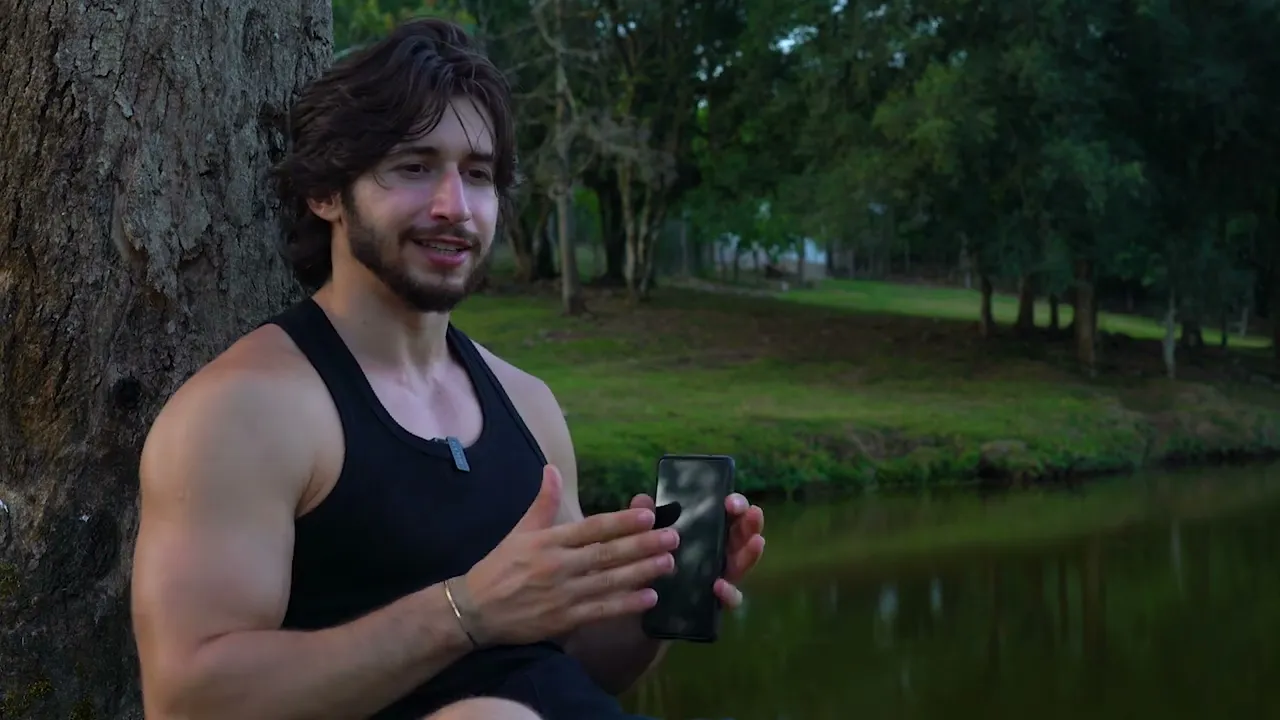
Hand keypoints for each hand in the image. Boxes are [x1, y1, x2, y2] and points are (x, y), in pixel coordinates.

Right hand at [458, 465, 678, 646]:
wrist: (473, 611)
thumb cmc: (498, 568)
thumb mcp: (518, 532)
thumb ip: (541, 503)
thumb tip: (551, 469)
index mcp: (548, 541)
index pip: (592, 528)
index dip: (622, 522)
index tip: (648, 515)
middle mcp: (558, 566)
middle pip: (607, 554)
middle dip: (643, 545)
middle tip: (673, 538)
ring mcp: (563, 594)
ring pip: (609, 581)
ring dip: (641, 573)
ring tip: (668, 563)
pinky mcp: (564, 620)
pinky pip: (601, 611)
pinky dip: (626, 605)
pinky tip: (649, 598)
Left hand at [628, 491, 764, 609]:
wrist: (636, 619)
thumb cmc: (646, 573)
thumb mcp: (642, 547)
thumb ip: (642, 523)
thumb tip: (641, 499)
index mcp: (703, 534)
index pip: (725, 514)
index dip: (733, 504)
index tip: (728, 500)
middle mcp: (716, 554)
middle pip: (741, 535)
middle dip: (750, 522)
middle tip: (753, 513)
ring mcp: (719, 578)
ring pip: (742, 563)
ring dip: (751, 552)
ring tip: (757, 542)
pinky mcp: (714, 605)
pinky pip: (728, 599)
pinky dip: (728, 592)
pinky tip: (719, 585)